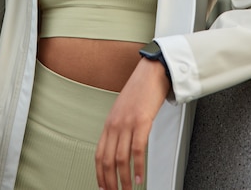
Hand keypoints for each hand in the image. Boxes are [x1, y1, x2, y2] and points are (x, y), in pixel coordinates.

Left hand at [95, 58, 169, 189]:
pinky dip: (138, 166)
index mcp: (109, 123)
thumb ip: (120, 127)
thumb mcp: (124, 110)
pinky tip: (140, 176)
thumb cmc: (140, 90)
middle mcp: (115, 124)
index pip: (99, 155)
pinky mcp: (142, 121)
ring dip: (124, 179)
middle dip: (110, 182)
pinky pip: (137, 150)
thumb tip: (121, 147)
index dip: (99, 174)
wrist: (152, 72)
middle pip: (107, 160)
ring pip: (121, 159)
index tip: (103, 187)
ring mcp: (127, 123)